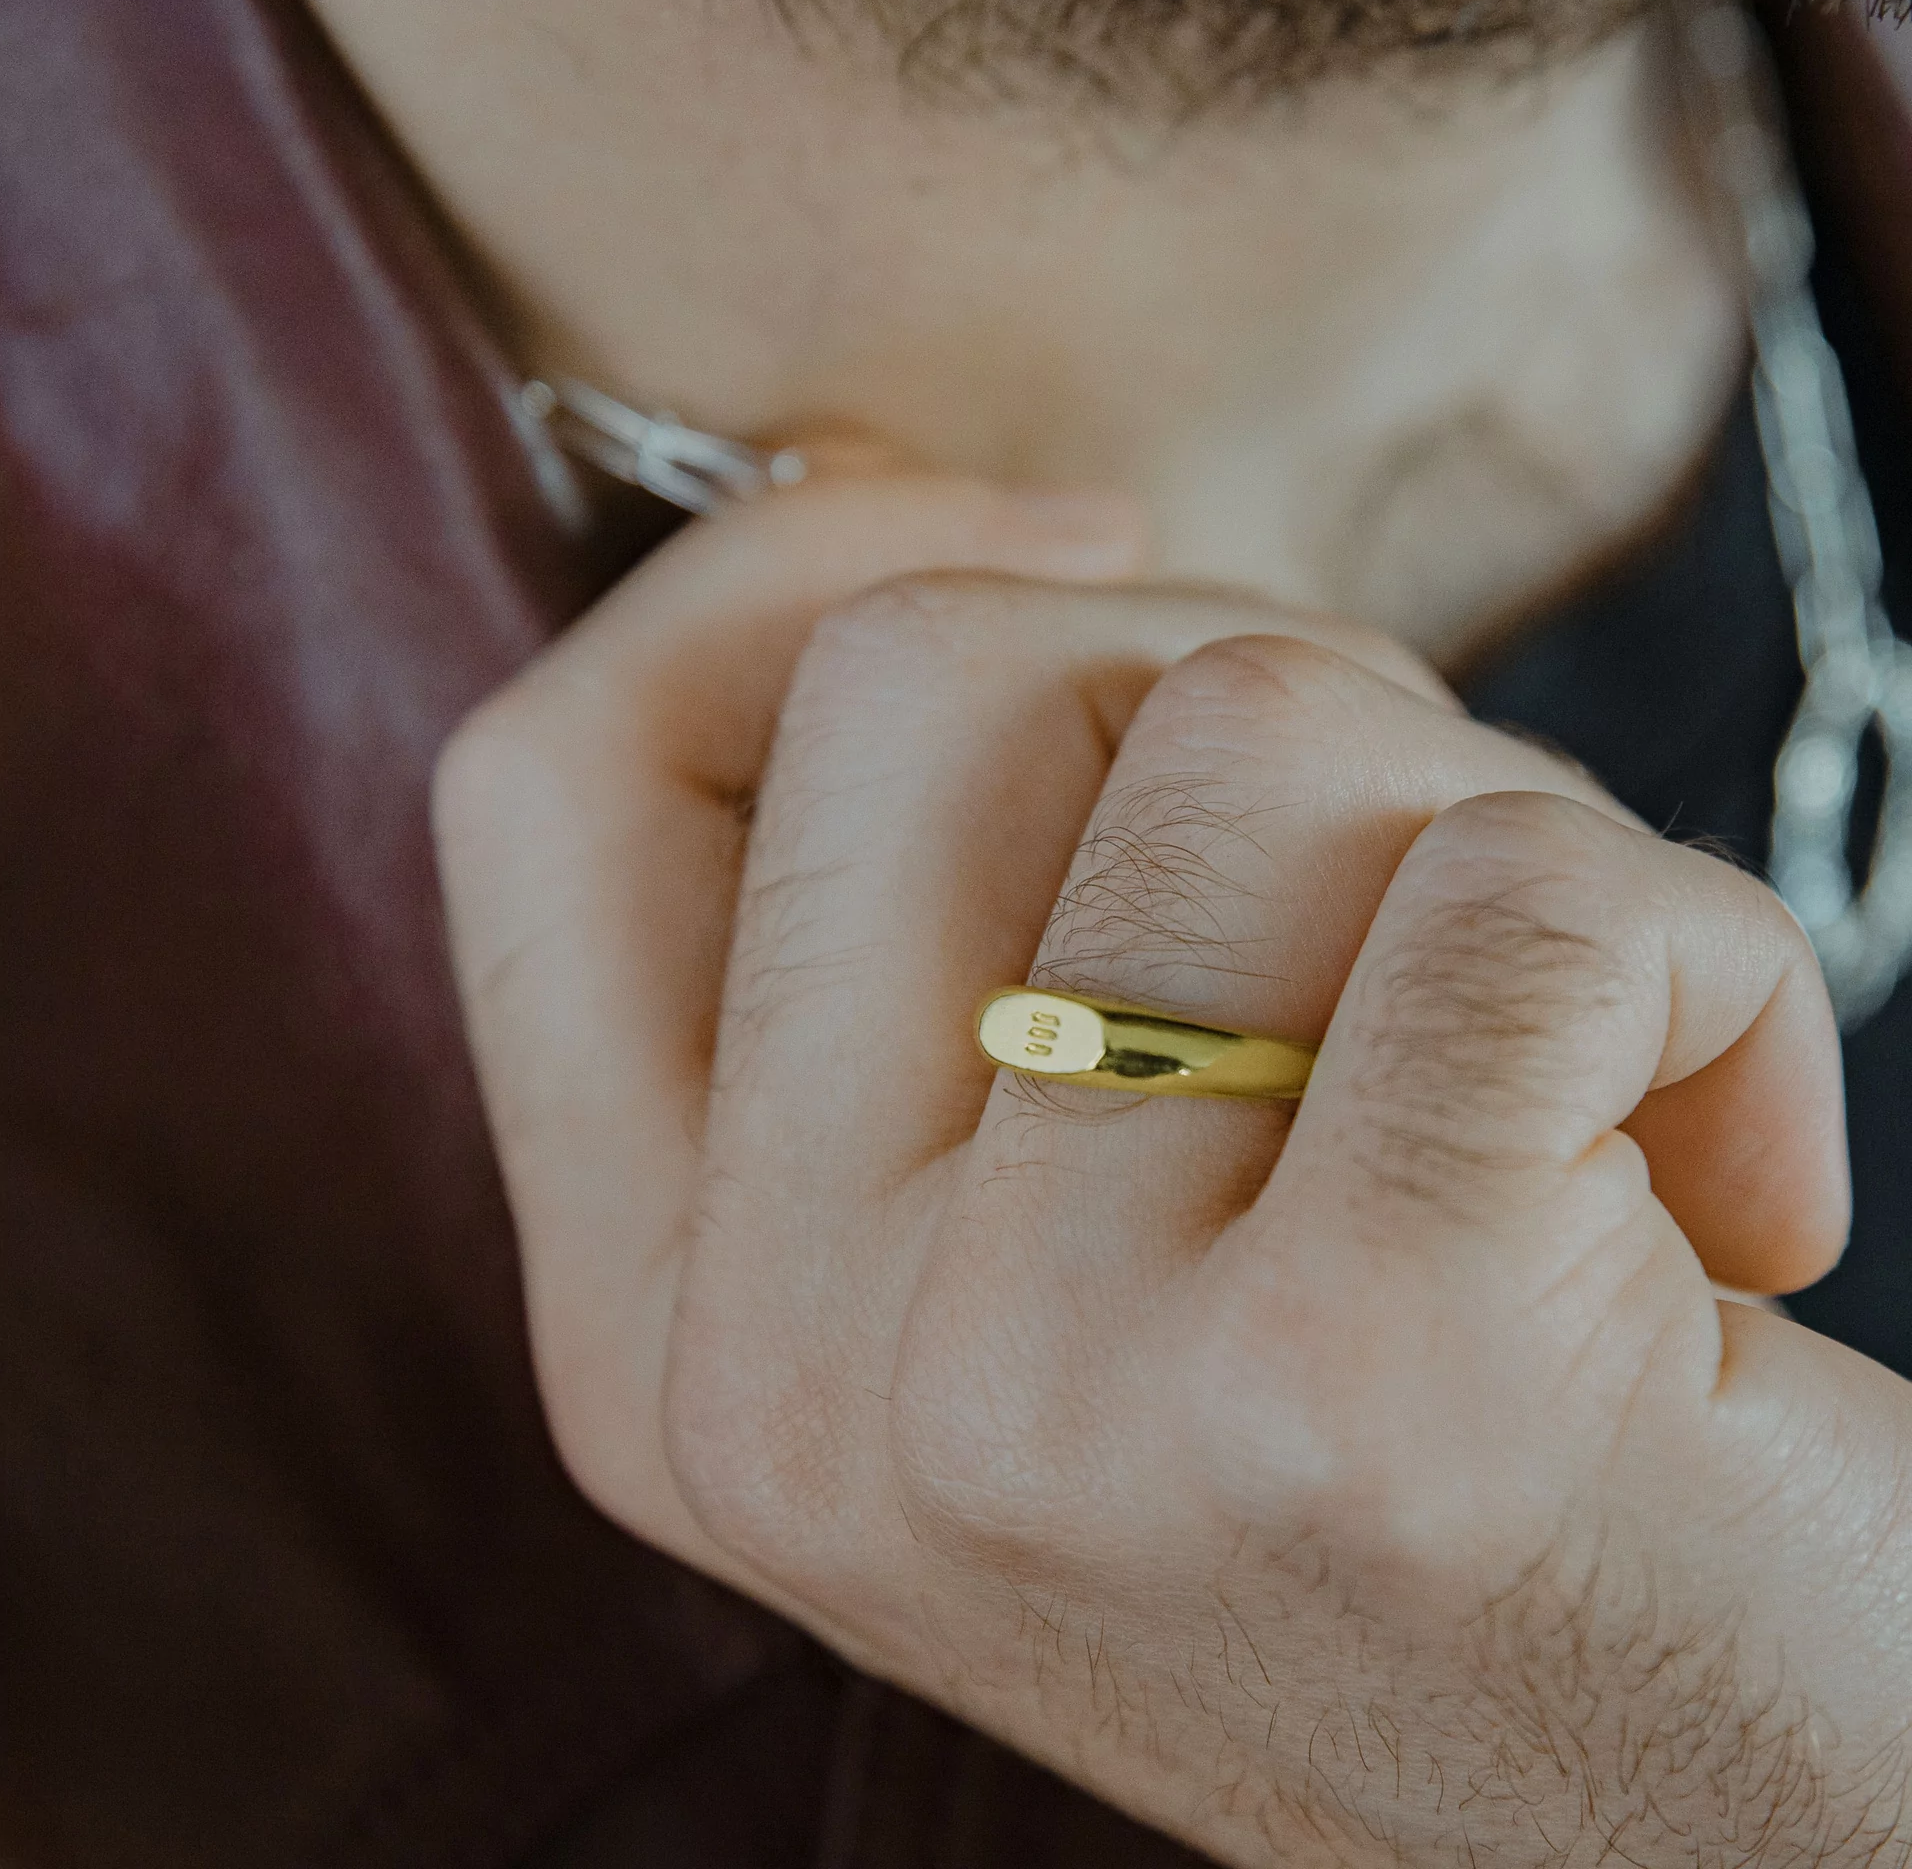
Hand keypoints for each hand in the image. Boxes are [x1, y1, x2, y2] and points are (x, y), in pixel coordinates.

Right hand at [434, 477, 1911, 1867]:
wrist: (1678, 1848)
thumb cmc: (1380, 1485)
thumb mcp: (1037, 1256)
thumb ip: (921, 946)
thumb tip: (957, 526)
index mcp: (669, 1342)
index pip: (548, 788)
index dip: (773, 571)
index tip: (1064, 549)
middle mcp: (791, 1387)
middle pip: (916, 672)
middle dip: (1223, 663)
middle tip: (1391, 872)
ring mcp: (1043, 1400)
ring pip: (1249, 723)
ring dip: (1490, 818)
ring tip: (1567, 1066)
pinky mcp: (1363, 1381)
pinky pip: (1529, 884)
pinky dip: (1704, 956)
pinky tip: (1715, 1176)